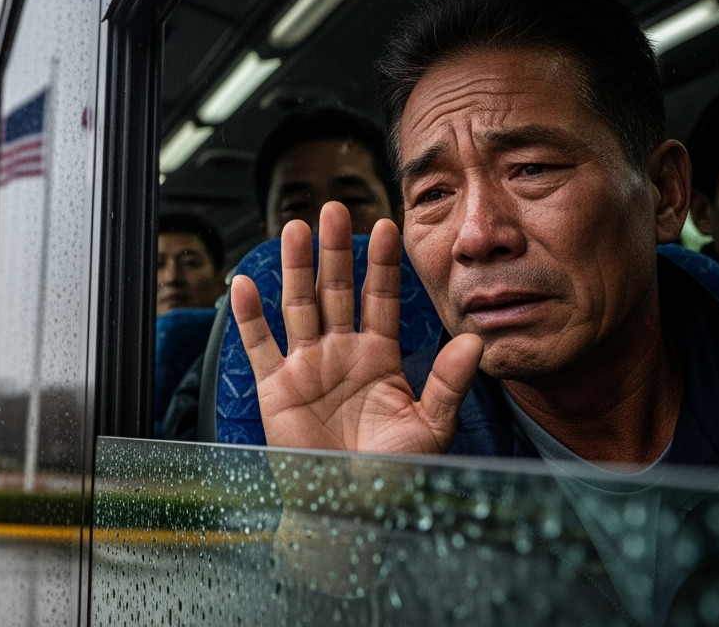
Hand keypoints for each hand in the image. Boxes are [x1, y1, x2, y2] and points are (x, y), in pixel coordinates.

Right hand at [230, 201, 482, 453]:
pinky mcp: (276, 389)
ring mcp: (306, 368)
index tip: (388, 227)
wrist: (351, 510)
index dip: (382, 264)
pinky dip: (250, 316)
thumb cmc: (394, 475)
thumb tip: (474, 341)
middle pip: (336, 290)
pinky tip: (244, 284)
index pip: (380, 299)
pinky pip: (261, 346)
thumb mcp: (431, 427)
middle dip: (335, 250)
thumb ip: (449, 382)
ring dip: (295, 267)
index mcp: (379, 359)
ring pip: (299, 305)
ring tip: (294, 228)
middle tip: (334, 209)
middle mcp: (341, 355)